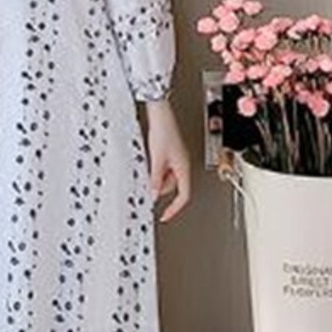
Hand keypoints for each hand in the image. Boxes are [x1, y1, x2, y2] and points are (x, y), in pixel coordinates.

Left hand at [145, 99, 191, 222]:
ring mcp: (178, 159)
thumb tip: (152, 194)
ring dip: (157, 180)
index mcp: (183, 168)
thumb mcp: (156, 159)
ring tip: (147, 172)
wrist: (161, 114)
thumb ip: (155, 178)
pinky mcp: (171, 154)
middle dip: (160, 190)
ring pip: (168, 179)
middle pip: (174, 188)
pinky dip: (157, 172)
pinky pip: (165, 169)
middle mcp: (183, 165)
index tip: (165, 216)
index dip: (174, 209)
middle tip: (148, 188)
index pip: (183, 196)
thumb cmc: (163, 131)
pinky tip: (149, 165)